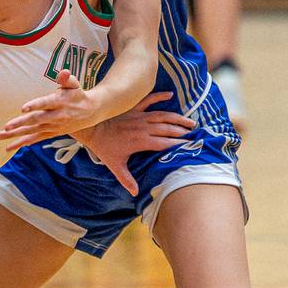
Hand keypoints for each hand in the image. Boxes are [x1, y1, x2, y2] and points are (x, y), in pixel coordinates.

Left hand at [0, 69, 100, 149]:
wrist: (90, 112)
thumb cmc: (78, 94)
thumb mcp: (75, 84)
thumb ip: (67, 78)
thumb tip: (63, 72)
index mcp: (60, 102)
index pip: (46, 104)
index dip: (35, 105)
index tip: (23, 108)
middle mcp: (56, 116)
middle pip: (36, 120)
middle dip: (20, 123)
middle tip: (6, 126)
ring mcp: (53, 126)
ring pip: (32, 131)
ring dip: (16, 134)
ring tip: (0, 136)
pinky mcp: (51, 133)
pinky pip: (35, 139)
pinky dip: (23, 143)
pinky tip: (10, 147)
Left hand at [74, 93, 195, 195]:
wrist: (93, 128)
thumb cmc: (105, 148)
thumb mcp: (115, 165)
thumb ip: (126, 179)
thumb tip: (136, 193)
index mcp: (141, 141)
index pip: (164, 143)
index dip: (177, 144)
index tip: (189, 146)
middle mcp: (143, 128)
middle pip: (167, 129)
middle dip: (182, 131)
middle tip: (195, 134)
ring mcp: (139, 116)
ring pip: (162, 115)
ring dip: (177, 118)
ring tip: (190, 122)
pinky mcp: (134, 108)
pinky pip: (148, 100)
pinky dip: (159, 96)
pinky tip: (169, 94)